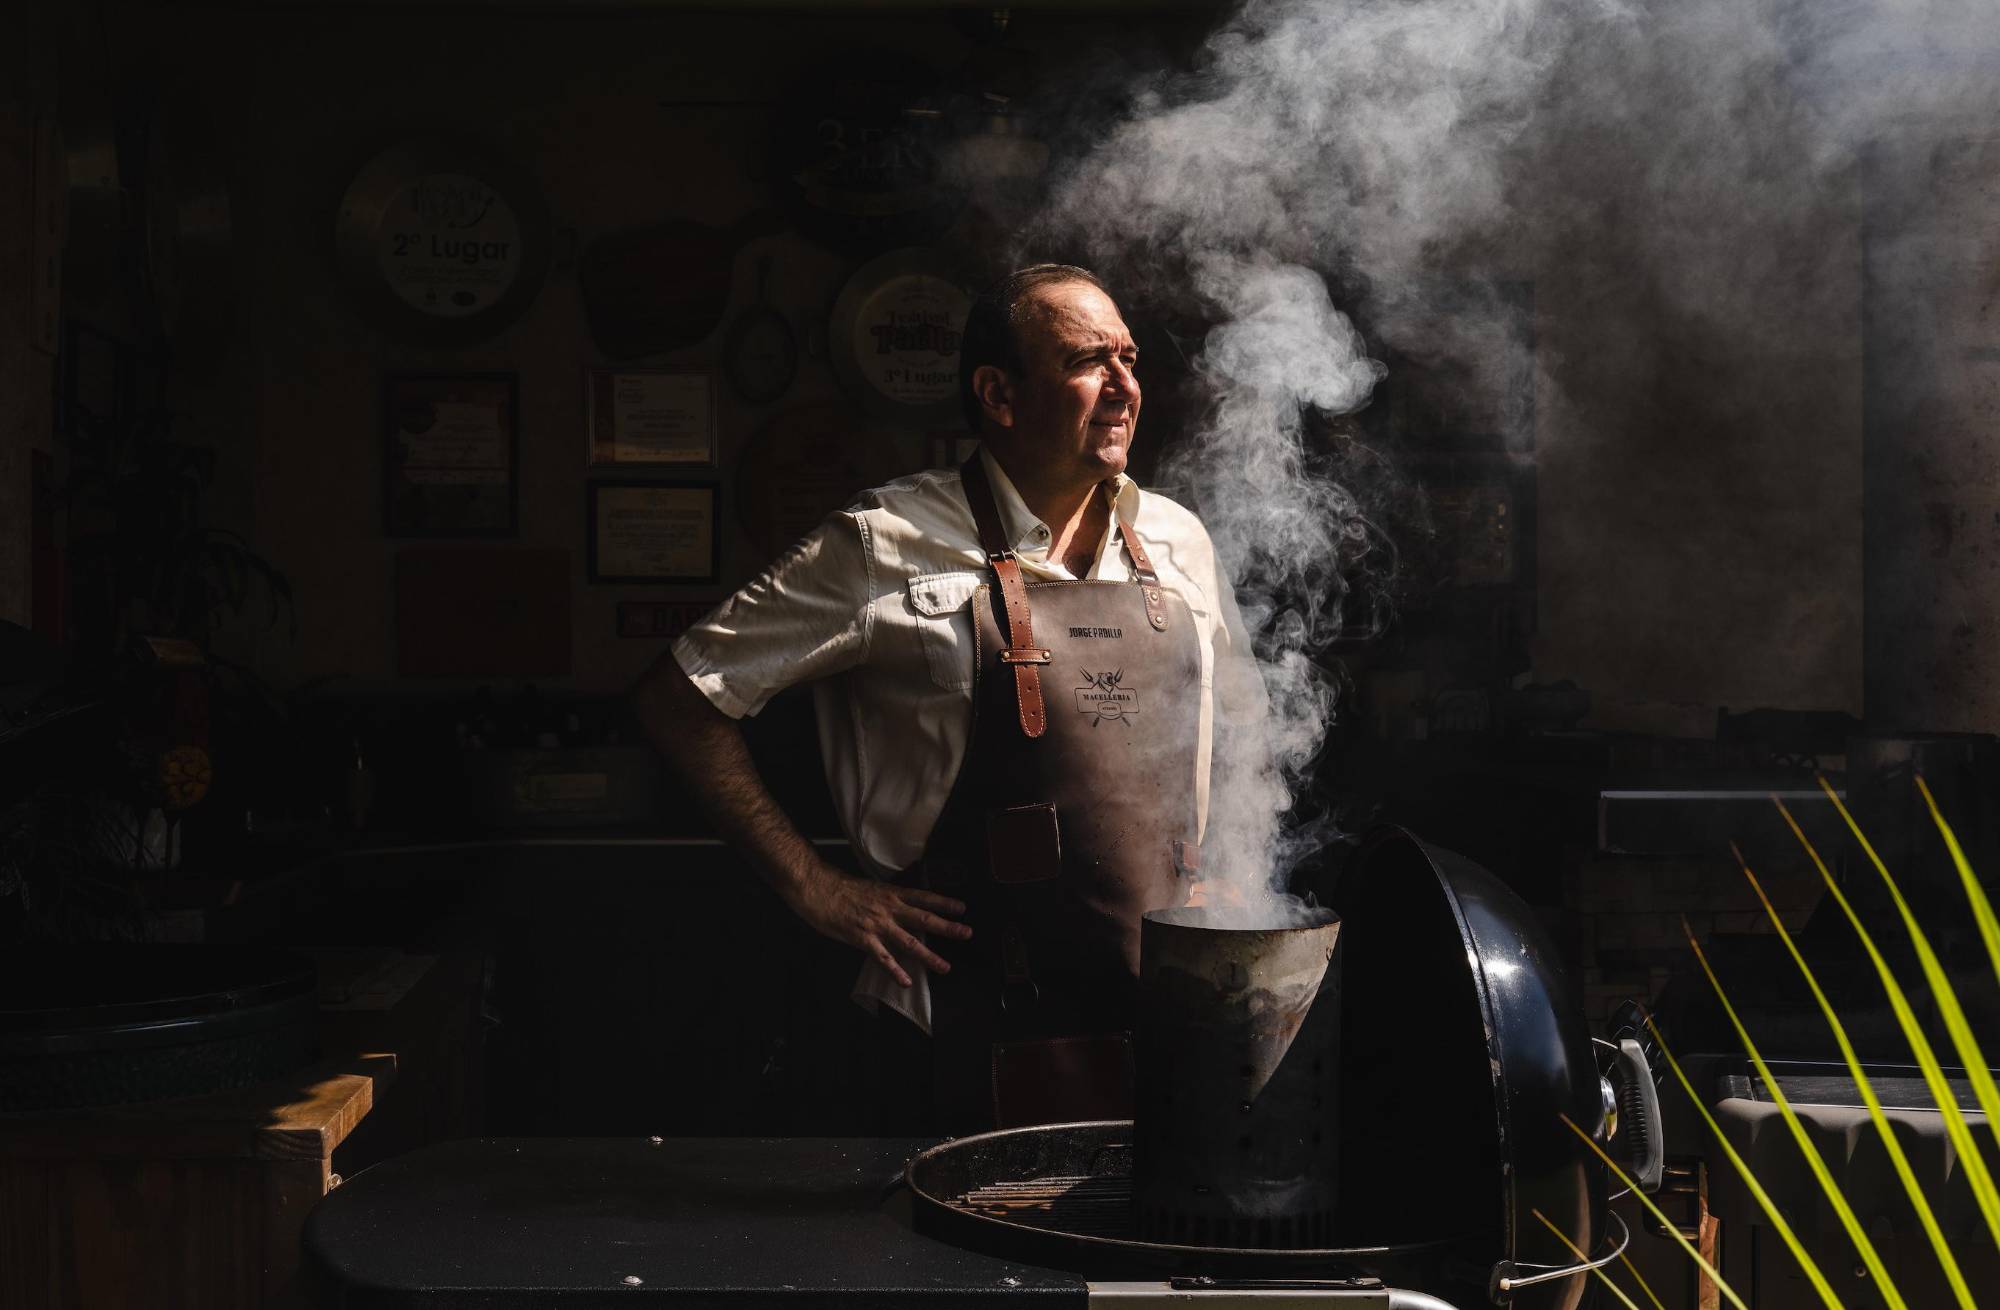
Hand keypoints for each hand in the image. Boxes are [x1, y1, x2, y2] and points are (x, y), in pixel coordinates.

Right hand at [783, 864, 971, 986]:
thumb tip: (900, 905)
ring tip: (945, 967)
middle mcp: (888, 908)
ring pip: (909, 942)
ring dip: (929, 955)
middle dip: (947, 927)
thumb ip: (886, 898)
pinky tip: (906, 981)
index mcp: (891, 894)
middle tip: (967, 934)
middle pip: (924, 919)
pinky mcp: (862, 938)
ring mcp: (877, 924)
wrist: (817, 888)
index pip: (924, 897)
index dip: (944, 902)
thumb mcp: (870, 887)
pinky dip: (895, 971)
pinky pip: (883, 958)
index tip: (962, 908)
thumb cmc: (839, 887)